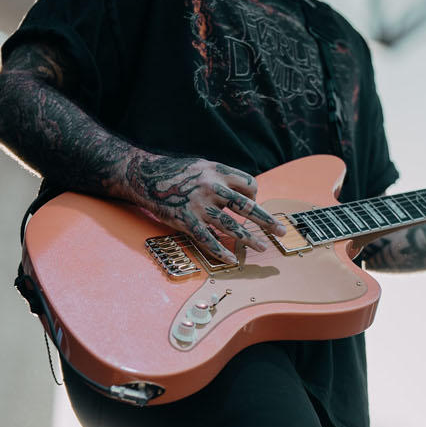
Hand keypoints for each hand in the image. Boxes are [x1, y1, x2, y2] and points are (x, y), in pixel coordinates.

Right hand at [124, 152, 285, 262]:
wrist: (144, 175)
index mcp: (218, 172)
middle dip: (266, 220)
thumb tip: (241, 192)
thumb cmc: (176, 171)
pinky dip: (221, 251)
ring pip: (231, 226)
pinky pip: (207, 239)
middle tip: (281, 231)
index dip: (254, 196)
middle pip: (247, 206)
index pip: (249, 185)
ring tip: (261, 247)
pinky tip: (231, 260)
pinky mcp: (186, 220)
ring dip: (249, 239)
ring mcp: (199, 205)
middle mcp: (212, 187)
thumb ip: (221, 178)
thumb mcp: (202, 165)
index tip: (252, 203)